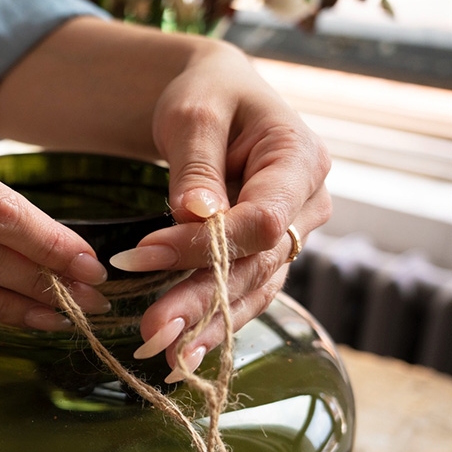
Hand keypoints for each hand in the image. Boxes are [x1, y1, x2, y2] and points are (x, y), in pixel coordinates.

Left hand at [113, 47, 331, 380]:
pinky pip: (245, 291)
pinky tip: (183, 353)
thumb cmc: (208, 94)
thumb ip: (197, 164)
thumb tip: (197, 215)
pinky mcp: (267, 253)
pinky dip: (214, 321)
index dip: (207, 244)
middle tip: (154, 333)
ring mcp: (293, 233)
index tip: (144, 254)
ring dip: (208, 324)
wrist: (219, 95)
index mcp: (300, 159)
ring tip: (166, 357)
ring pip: (253, 287)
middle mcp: (307, 203)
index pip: (263, 218)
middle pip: (257, 263)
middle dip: (202, 300)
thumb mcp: (195, 112)